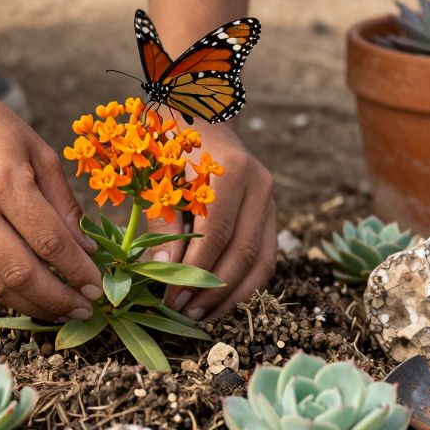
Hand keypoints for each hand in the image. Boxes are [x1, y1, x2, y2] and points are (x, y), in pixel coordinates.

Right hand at [0, 79, 103, 321]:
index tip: (98, 286)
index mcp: (3, 180)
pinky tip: (29, 296)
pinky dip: (5, 293)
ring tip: (61, 311)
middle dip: (60, 299)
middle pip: (22, 273)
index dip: (78, 270)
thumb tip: (85, 250)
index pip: (49, 241)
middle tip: (87, 309)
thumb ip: (63, 202)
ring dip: (33, 306)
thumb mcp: (37, 149)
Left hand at [149, 123, 276, 320]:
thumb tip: (164, 268)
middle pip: (242, 252)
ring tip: (201, 315)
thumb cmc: (170, 141)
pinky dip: (244, 285)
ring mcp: (270, 201)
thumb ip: (162, 220)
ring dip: (231, 295)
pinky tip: (219, 302)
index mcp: (231, 171)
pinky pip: (265, 258)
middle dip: (212, 289)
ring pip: (260, 261)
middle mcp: (259, 187)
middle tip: (183, 312)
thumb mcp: (158, 173)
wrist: (201, 114)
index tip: (169, 296)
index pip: (216, 233)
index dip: (193, 270)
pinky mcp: (270, 215)